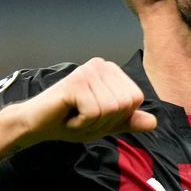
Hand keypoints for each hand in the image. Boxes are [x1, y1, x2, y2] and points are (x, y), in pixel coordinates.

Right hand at [16, 57, 156, 145]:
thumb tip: (154, 122)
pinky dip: (81, 122)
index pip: (136, 99)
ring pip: (111, 109)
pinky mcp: (76, 81)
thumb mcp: (105, 123)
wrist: (36, 125)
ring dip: (92, 123)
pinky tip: (68, 115)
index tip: (95, 115)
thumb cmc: (69, 121)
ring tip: (75, 115)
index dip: (117, 117)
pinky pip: (94, 112)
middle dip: (105, 121)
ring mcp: (89, 71)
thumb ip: (128, 121)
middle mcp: (103, 65)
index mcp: (113, 71)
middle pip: (125, 104)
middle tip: (82, 116)